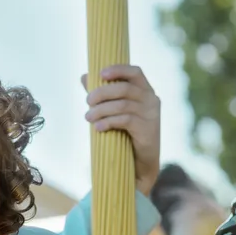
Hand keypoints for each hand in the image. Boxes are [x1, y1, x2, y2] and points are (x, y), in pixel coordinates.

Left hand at [81, 65, 161, 196]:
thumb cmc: (126, 135)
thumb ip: (102, 94)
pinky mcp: (148, 130)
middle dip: (102, 93)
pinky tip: (97, 127)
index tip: (100, 74)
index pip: (135, 72)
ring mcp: (152, 115)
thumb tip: (84, 76)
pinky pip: (125, 120)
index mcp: (146, 91)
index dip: (118, 70)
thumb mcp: (114, 111)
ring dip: (101, 110)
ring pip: (123, 105)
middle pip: (124, 88)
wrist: (140, 164)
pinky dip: (108, 122)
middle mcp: (152, 99)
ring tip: (87, 117)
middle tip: (87, 102)